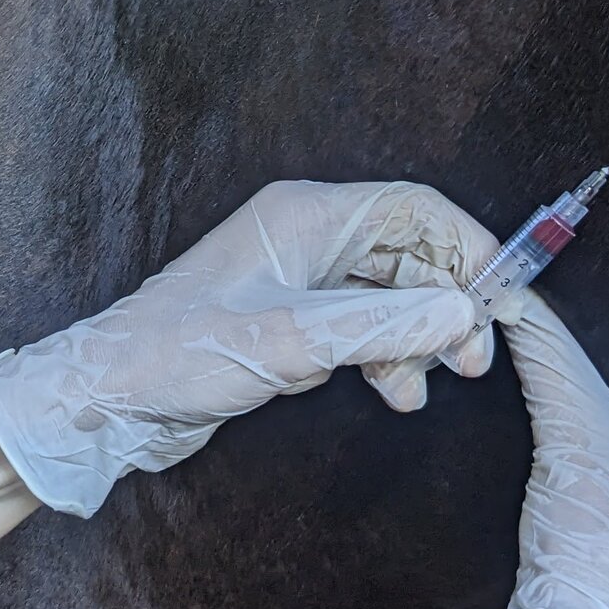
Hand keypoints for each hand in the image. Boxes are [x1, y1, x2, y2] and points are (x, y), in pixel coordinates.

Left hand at [0, 181, 494, 517]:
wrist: (106, 397)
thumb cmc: (178, 355)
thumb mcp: (290, 344)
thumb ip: (381, 327)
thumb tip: (462, 313)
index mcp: (305, 217)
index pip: (414, 210)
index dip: (467, 248)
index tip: (502, 300)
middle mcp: (304, 238)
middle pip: (408, 253)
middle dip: (447, 303)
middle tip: (472, 359)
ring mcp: (296, 279)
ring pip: (388, 296)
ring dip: (416, 338)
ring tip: (424, 387)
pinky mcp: (287, 320)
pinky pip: (359, 327)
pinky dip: (383, 356)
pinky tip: (389, 390)